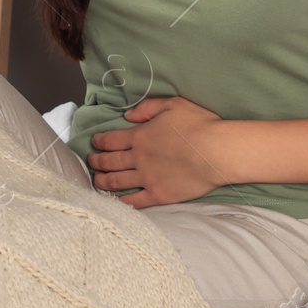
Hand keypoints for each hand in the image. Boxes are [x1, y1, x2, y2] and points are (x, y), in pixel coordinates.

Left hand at [87, 96, 229, 208]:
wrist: (217, 152)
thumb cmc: (198, 125)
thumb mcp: (172, 104)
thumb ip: (147, 108)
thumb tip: (127, 115)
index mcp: (139, 136)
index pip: (110, 140)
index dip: (98, 142)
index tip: (93, 144)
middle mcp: (138, 158)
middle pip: (109, 162)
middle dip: (96, 161)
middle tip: (91, 162)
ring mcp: (147, 178)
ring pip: (116, 182)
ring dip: (102, 181)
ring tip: (97, 180)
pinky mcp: (159, 195)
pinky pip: (135, 202)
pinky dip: (121, 202)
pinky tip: (115, 201)